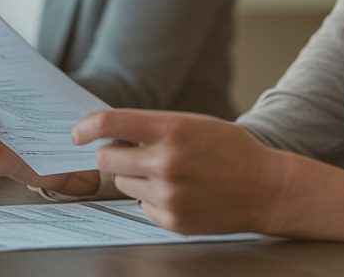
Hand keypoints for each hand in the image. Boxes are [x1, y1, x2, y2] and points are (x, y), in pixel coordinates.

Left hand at [72, 110, 284, 233]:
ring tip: (168, 173)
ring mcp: (169, 195)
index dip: (86, 127)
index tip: (77, 133)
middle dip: (112, 154)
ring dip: (134, 177)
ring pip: (122, 184)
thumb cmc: (229, 150)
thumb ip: (153, 127)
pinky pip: (141, 206)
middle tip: (128, 152)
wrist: (266, 188)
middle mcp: (167, 162)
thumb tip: (109, 133)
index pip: (111, 124)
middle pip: (106, 158)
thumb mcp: (194, 124)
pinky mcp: (172, 220)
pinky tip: (182, 192)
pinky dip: (153, 199)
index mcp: (173, 129)